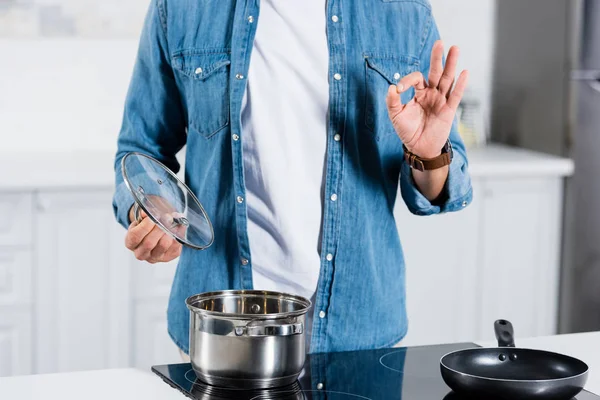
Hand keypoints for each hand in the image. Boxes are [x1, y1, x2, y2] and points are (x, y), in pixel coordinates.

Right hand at [125, 197, 183, 263]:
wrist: (155, 233)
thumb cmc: (147, 226)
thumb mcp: (142, 218)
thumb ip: (144, 214)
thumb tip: (148, 212)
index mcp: (131, 243)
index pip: (135, 236)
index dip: (144, 226)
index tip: (152, 218)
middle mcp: (141, 253)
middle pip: (149, 243)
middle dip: (159, 228)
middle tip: (166, 217)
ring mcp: (154, 257)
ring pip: (163, 245)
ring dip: (169, 231)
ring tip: (171, 221)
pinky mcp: (167, 257)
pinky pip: (174, 246)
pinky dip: (178, 233)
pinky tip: (178, 226)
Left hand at [386, 41, 468, 158]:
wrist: (419, 148)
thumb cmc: (407, 131)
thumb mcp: (396, 116)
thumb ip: (392, 102)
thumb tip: (392, 87)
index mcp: (419, 92)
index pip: (416, 78)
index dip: (407, 80)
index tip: (399, 89)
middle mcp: (431, 93)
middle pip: (436, 72)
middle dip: (437, 58)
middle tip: (440, 43)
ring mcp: (441, 100)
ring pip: (447, 80)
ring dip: (451, 65)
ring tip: (455, 48)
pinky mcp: (448, 110)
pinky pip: (455, 96)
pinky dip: (460, 85)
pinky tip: (464, 72)